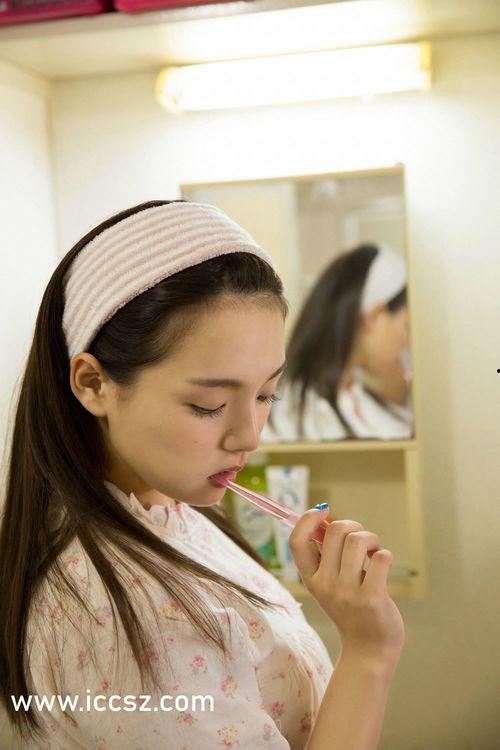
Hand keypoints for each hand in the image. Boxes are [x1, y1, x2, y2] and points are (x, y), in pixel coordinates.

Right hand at [288, 508, 404, 665]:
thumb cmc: (352, 610)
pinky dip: (385, 555)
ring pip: (358, 540)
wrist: (369, 651)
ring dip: (371, 538)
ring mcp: (348, 592)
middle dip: (353, 525)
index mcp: (311, 580)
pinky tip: (383, 565)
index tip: (322, 510)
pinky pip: (380, 557)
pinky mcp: (372, 597)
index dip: (307, 520)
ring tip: (374, 551)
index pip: (297, 542)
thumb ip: (327, 556)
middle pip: (335, 531)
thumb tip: (327, 519)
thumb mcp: (330, 585)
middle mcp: (325, 584)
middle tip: (362, 538)